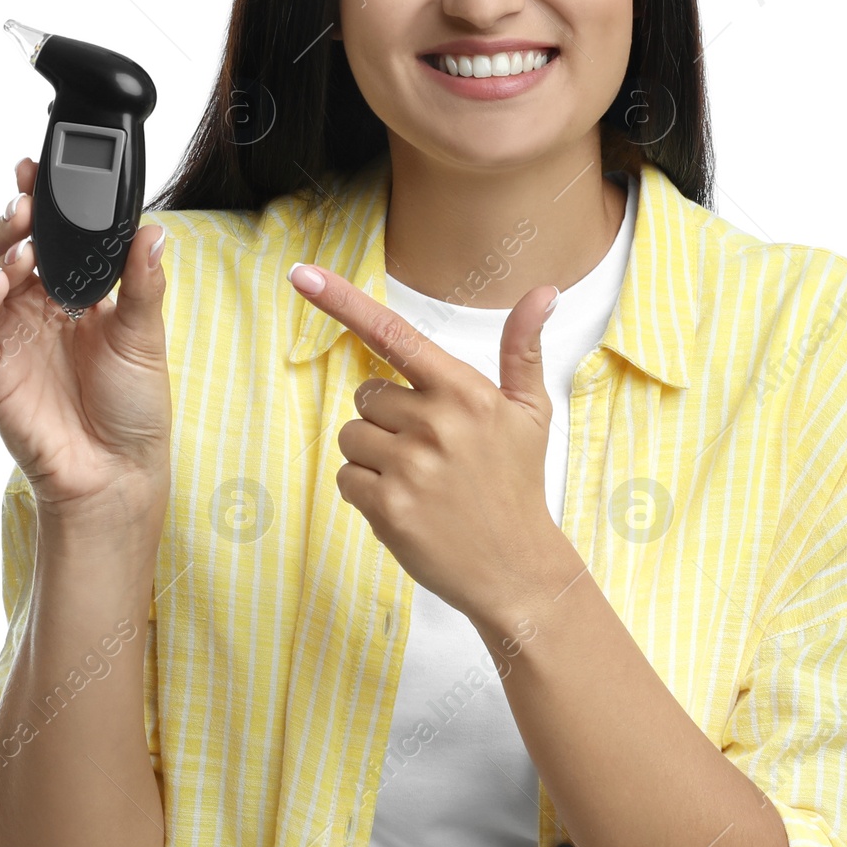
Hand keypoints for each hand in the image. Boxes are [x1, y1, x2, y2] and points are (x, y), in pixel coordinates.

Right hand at [0, 157, 171, 515]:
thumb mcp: (145, 335)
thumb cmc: (132, 406)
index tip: (32, 172)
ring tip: (25, 253)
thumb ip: (142, 282)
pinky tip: (2, 281)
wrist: (118, 470)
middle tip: (27, 209)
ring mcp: (9, 334)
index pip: (44, 234)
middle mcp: (35, 307)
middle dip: (8, 220)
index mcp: (71, 291)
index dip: (32, 201)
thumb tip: (153, 232)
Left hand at [287, 261, 567, 626]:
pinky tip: (406, 506)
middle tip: (428, 451)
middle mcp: (435, 424)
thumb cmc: (517, 484)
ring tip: (419, 481)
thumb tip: (543, 292)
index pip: (394, 334)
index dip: (343, 302)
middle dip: (386, 419)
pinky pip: (347, 478)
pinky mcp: (388, 508)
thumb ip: (522, 349)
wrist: (517, 569)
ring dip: (374, 456)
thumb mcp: (530, 412)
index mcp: (465, 392)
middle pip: (366, 395)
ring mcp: (410, 467)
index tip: (303, 276)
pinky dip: (367, 492)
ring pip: (352, 437)